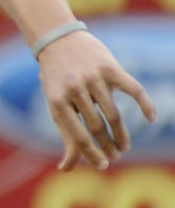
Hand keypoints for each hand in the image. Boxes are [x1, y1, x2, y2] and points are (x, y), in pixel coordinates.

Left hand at [38, 30, 156, 170]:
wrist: (58, 39)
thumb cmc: (56, 79)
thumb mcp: (55, 105)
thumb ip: (65, 134)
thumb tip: (66, 168)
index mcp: (58, 102)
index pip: (79, 137)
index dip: (92, 155)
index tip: (104, 166)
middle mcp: (75, 90)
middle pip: (98, 127)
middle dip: (109, 146)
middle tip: (116, 156)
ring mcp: (94, 77)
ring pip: (114, 113)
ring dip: (122, 134)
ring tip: (124, 146)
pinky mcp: (110, 67)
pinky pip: (133, 88)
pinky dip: (145, 103)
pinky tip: (151, 118)